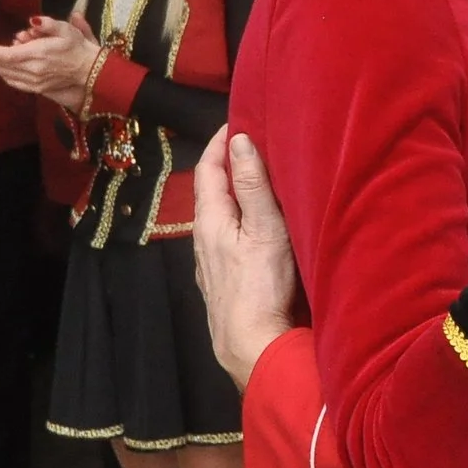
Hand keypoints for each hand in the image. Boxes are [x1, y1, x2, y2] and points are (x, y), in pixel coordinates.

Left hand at [0, 14, 100, 110]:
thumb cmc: (78, 47)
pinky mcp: (36, 88)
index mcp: (38, 54)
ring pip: (5, 75)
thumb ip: (47, 23)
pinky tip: (0, 67)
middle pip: (1, 65)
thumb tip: (32, 21)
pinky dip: (3, 74)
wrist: (90, 70)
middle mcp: (33, 71)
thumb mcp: (67, 29)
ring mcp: (34, 82)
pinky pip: (13, 82)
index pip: (5, 54)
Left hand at [194, 129, 299, 390]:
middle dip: (228, 165)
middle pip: (211, 192)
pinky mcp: (224, 282)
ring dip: (234, 194)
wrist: (251, 347)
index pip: (207, 169)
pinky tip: (256, 228)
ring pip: (219, 217)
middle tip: (252, 144)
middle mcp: (204, 239)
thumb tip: (239, 142)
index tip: (236, 121)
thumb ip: (252, 187)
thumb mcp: (264, 230)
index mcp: (211, 220)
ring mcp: (212, 263)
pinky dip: (239, 220)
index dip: (219, 142)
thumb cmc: (260, 287)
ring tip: (257, 180)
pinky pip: (227, 238)